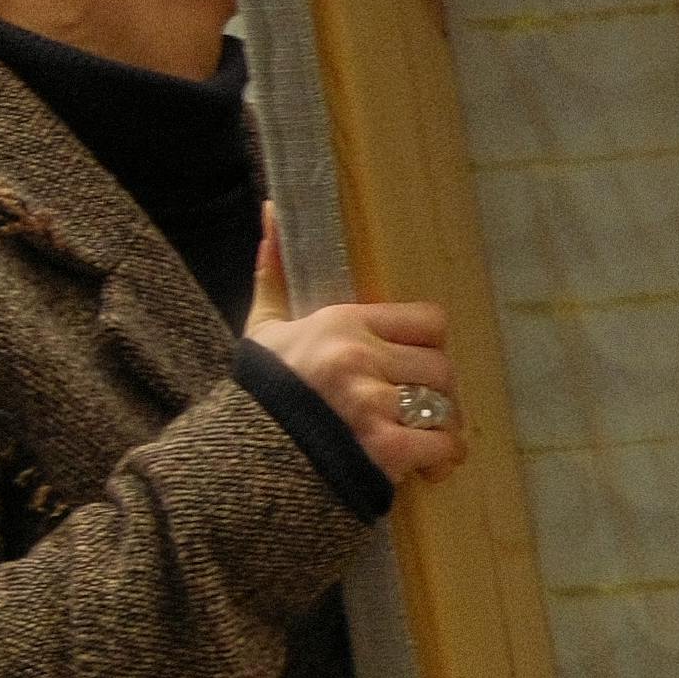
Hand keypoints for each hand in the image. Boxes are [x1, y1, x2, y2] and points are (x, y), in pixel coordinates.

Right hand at [255, 214, 467, 489]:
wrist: (233, 462)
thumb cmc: (258, 394)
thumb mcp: (264, 328)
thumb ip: (275, 271)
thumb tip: (272, 210)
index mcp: (341, 324)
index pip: (430, 321)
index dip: (429, 346)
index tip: (413, 365)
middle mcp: (360, 358)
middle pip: (442, 368)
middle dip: (436, 393)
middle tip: (420, 410)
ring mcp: (371, 404)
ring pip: (445, 406)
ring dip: (442, 427)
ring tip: (426, 440)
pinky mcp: (381, 449)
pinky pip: (441, 446)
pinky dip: (442, 459)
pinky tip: (428, 467)